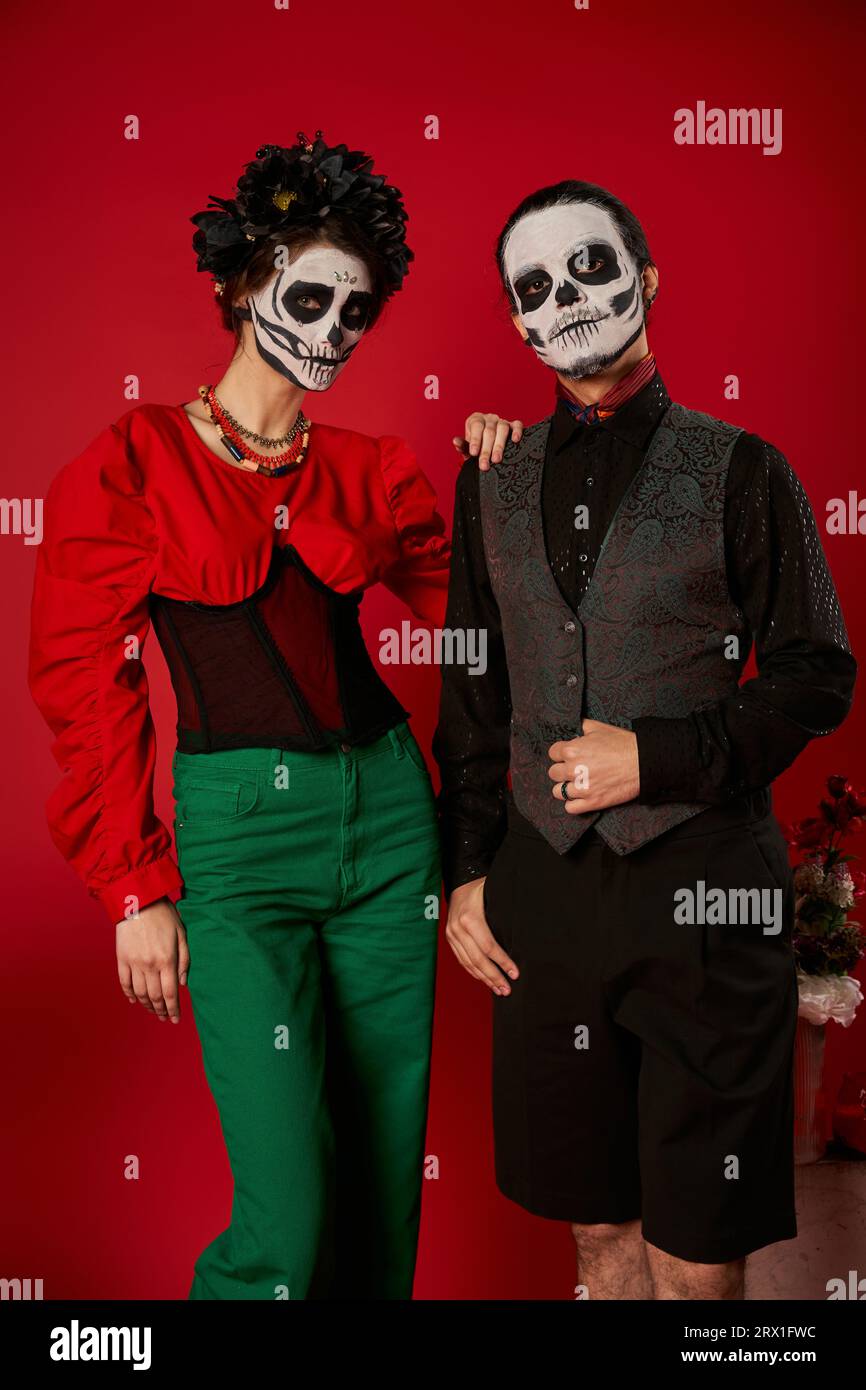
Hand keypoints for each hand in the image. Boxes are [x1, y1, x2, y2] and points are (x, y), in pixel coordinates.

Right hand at [116, 897, 189, 1022]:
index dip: (173, 1009)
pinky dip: (129, 994)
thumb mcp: (182, 934)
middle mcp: (149, 965)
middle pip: (155, 996)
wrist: (138, 901)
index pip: (171, 993)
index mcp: (166, 960)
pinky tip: (135, 1000)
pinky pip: (124, 983)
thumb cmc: (164, 915)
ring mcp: (133, 963)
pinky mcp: (121, 959)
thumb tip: (183, 984)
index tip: (175, 1019)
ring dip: (147, 1005)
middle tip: (164, 1017)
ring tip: (153, 1010)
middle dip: (161, 1010)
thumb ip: (184, 961)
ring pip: (139, 993)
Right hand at [445, 877, 518, 994]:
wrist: (460, 880)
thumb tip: (527, 930)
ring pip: (468, 963)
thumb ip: (506, 911)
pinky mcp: (449, 938)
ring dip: (484, 978)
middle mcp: (458, 928)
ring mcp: (451, 934)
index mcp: (470, 918)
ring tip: (499, 989)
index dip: (503, 962)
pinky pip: (461, 959)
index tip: (515, 974)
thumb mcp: (495, 894)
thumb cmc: (482, 886)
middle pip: (477, 960)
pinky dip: (473, 972)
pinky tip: (484, 979)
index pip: (489, 947)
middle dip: (494, 976)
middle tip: (507, 990)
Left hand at [452, 413, 524, 470]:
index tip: (473, 453)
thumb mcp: (469, 449)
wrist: (487, 448)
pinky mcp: (513, 425)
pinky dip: (517, 431)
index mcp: (476, 420)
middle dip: (486, 450)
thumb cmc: (478, 448)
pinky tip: (515, 440)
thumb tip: (455, 441)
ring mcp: (502, 421)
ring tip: (496, 459)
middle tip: (484, 465)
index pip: (476, 427)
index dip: (475, 440)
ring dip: (499, 445)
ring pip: (502, 428)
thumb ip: (463, 446)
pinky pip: (517, 424)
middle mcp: (489, 418)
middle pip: (489, 431)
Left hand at [548, 719, 639, 813]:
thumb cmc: (624, 744)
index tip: (569, 756)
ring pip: (558, 792)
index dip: (561, 754)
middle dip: (563, 771)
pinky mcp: (592, 802)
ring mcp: (582, 788)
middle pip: (553, 773)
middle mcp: (573, 769)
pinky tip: (581, 797)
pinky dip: (574, 804)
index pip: (552, 753)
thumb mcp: (600, 728)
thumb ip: (582, 726)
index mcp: (572, 749)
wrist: (644, 762)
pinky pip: (570, 808)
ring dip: (566, 788)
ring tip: (577, 784)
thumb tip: (575, 727)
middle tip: (575, 770)